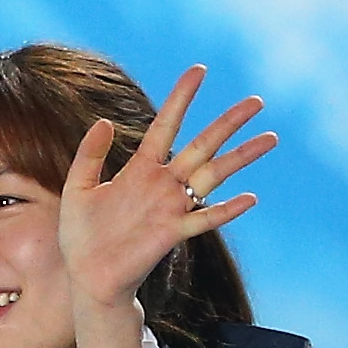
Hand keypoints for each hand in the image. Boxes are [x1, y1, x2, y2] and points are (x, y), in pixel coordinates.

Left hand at [59, 64, 273, 316]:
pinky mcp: (173, 233)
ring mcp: (172, 207)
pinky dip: (227, 209)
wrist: (86, 277)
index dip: (182, 98)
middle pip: (203, 145)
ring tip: (270, 138)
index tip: (199, 70)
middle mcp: (163, 183)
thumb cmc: (80, 235)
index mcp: (140, 169)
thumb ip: (89, 154)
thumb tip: (104, 121)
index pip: (167, 125)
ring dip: (242, 157)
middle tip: (256, 101)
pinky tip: (249, 198)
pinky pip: (206, 219)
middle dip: (229, 123)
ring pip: (214, 175)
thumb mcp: (77, 188)